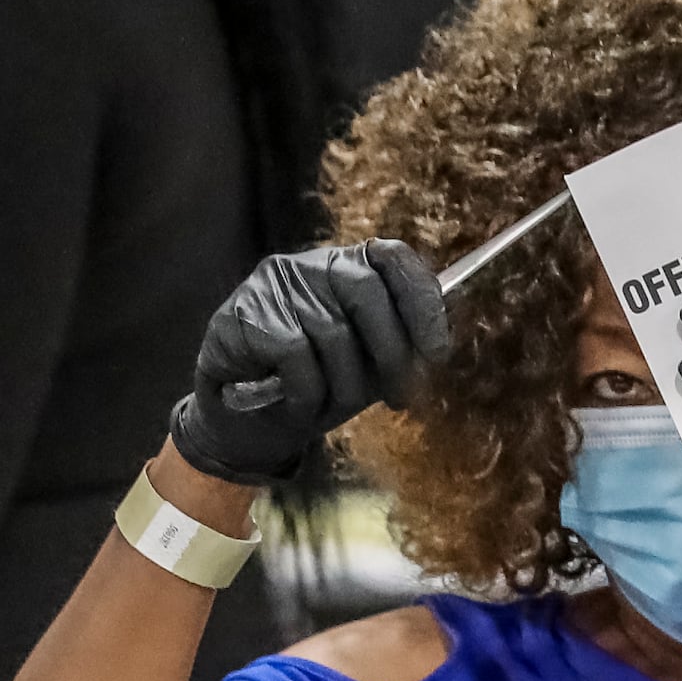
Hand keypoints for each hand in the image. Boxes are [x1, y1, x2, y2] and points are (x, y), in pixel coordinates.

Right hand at [169, 241, 448, 487]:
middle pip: (367, 292)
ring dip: (342, 387)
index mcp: (348, 267)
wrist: (245, 422)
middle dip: (392, 354)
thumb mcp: (367, 369)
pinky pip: (295, 355)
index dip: (421, 301)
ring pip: (332, 333)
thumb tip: (435, 350)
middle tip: (399, 398)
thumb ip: (397, 351)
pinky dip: (306, 393)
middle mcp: (311, 264)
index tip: (436, 352)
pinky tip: (298, 405)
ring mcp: (274, 283)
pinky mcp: (245, 312)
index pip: (393, 257)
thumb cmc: (314, 388)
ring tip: (330, 408)